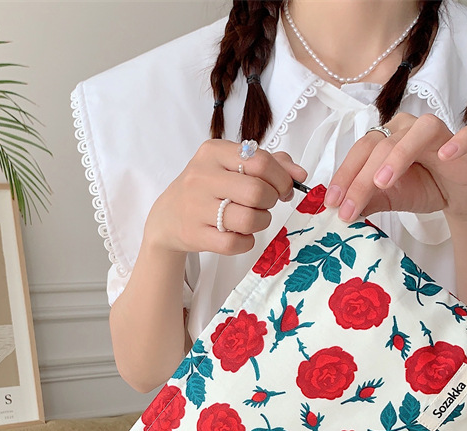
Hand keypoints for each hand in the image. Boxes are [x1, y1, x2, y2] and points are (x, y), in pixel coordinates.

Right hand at [143, 139, 307, 256]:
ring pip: (248, 218)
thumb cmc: (206, 188)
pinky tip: (241, 235)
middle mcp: (202, 176)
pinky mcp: (195, 234)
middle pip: (257, 191)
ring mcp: (196, 207)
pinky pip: (234, 243)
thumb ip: (269, 163)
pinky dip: (246, 241)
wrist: (167, 217)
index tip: (283, 188)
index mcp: (213, 152)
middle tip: (266, 204)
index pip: (260, 161)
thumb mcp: (231, 166)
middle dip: (271, 201)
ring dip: (262, 222)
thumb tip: (300, 174)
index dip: (281, 178)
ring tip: (255, 219)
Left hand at [325, 113, 466, 222]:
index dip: (345, 175)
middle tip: (351, 206)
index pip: (361, 151)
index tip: (333, 202)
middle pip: (384, 144)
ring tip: (384, 182)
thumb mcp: (387, 198)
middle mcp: (410, 130)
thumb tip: (337, 210)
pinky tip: (446, 155)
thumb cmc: (421, 188)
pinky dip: (459, 141)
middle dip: (363, 178)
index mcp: (388, 140)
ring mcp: (442, 133)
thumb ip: (366, 200)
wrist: (457, 196)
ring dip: (400, 154)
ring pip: (420, 130)